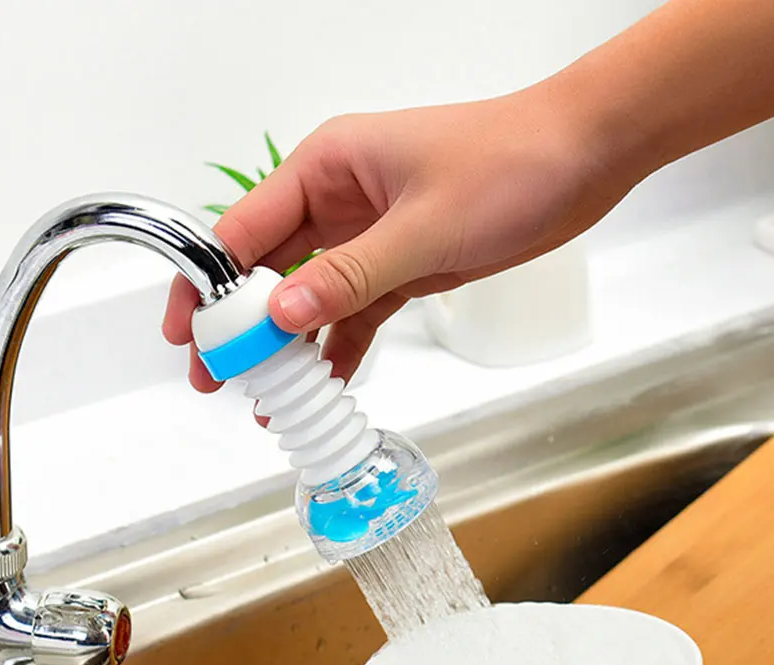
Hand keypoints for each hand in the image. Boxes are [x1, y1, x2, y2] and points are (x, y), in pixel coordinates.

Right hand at [163, 82, 637, 389]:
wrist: (583, 159)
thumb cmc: (510, 164)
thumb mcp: (422, 228)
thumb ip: (348, 276)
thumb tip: (280, 315)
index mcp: (326, 168)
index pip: (242, 230)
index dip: (209, 284)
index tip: (190, 335)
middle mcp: (336, 202)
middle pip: (265, 269)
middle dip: (239, 326)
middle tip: (217, 377)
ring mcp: (366, 236)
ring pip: (306, 297)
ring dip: (286, 346)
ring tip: (266, 396)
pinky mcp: (398, 265)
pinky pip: (353, 312)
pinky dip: (338, 346)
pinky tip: (323, 384)